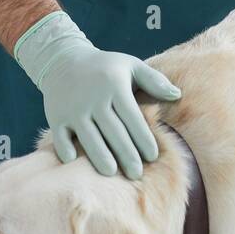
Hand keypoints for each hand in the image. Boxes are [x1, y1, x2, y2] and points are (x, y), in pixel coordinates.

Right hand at [13, 11, 181, 177]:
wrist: (63, 59)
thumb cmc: (105, 67)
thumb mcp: (131, 65)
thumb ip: (154, 81)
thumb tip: (177, 95)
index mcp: (114, 86)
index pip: (132, 117)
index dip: (143, 138)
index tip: (153, 156)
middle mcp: (93, 98)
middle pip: (112, 131)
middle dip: (126, 154)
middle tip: (137, 174)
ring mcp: (73, 108)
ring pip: (88, 137)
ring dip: (100, 156)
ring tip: (112, 173)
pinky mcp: (56, 116)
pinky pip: (60, 136)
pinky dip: (65, 149)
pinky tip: (75, 161)